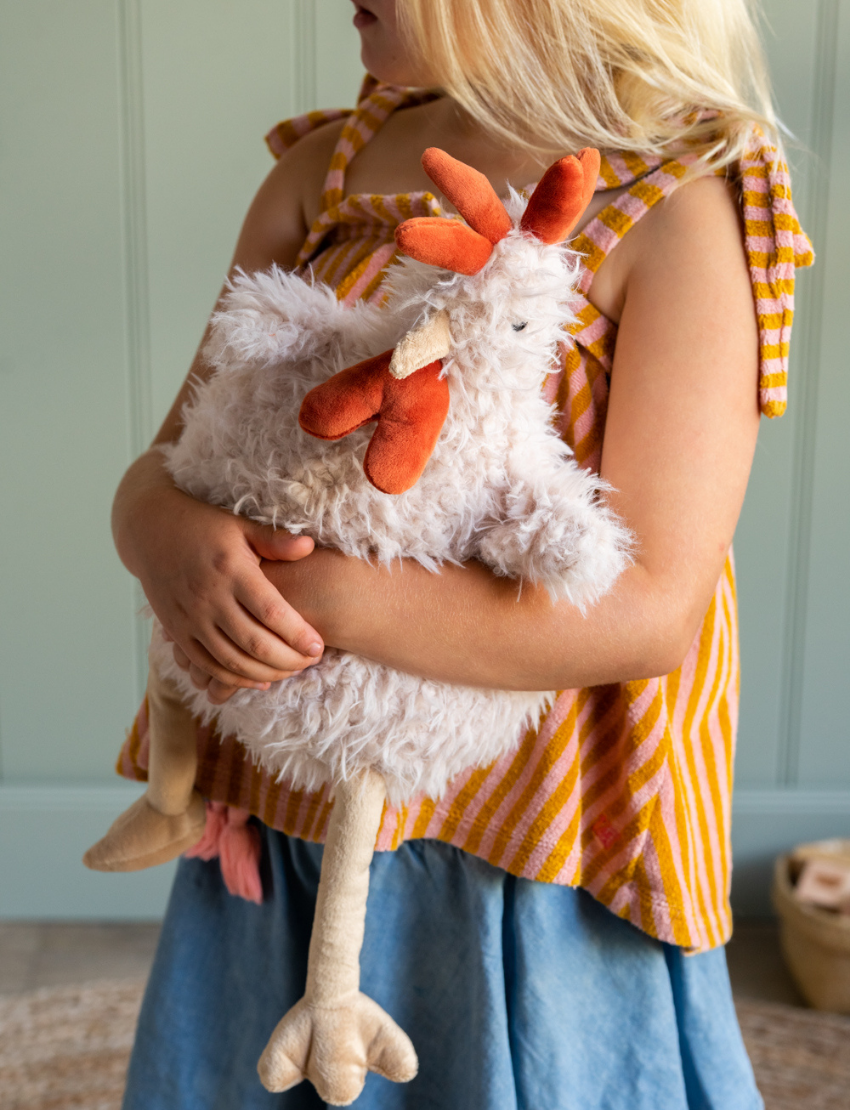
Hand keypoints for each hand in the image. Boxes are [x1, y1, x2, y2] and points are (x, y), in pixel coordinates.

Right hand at [114, 452, 324, 690]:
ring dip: (266, 673)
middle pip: (254, 643)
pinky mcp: (177, 631)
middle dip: (288, 660)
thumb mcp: (240, 526)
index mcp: (231, 570)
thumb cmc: (204, 526)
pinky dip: (234, 679)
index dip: (297, 634)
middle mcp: (209, 598)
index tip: (318, 646)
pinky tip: (260, 680)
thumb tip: (310, 547)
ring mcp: (190, 618)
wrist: (150, 530)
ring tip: (292, 671)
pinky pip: (207, 665)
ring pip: (232, 660)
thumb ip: (275, 541)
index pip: (271, 612)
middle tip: (312, 662)